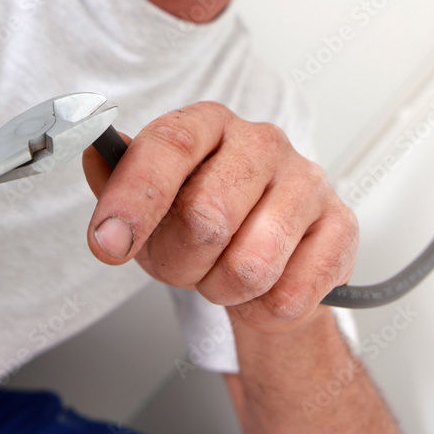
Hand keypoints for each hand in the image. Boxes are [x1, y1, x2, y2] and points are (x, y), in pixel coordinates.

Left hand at [83, 102, 357, 332]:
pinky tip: (262, 286)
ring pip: (250, 266)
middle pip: (205, 218)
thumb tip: (92, 153)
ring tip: (222, 273)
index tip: (106, 243)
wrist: (270, 256)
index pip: (168, 146)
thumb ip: (116, 180)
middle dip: (180, 263)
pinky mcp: (341, 227)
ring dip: (222, 290)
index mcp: (206, 123)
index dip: (134, 199)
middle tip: (184, 263)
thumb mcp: (150, 202)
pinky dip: (262, 311)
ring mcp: (307, 180)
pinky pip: (289, 297)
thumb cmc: (201, 219)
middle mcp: (260, 141)